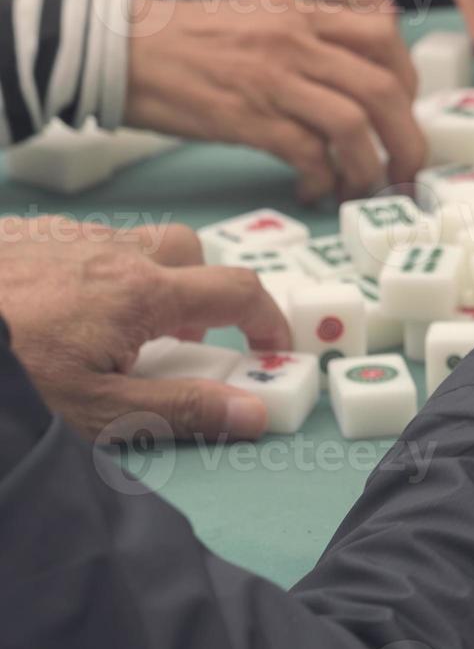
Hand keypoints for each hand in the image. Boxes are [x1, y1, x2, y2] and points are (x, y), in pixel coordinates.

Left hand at [0, 218, 291, 440]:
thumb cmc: (9, 374)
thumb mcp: (98, 412)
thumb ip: (183, 408)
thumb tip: (254, 411)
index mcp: (143, 293)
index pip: (238, 290)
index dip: (268, 320)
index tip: (272, 349)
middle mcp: (114, 253)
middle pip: (191, 250)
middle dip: (206, 287)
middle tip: (190, 335)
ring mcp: (67, 238)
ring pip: (135, 243)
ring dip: (149, 279)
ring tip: (118, 332)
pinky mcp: (24, 236)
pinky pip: (83, 243)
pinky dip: (95, 273)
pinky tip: (62, 313)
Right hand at [126, 0, 424, 202]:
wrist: (117, 48)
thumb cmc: (188, 41)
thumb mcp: (261, 19)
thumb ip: (311, 40)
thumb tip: (358, 80)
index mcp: (303, 13)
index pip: (386, 37)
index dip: (410, 81)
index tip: (405, 113)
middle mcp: (296, 41)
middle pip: (385, 90)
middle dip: (408, 140)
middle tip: (407, 170)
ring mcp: (272, 79)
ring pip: (355, 126)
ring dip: (370, 168)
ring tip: (363, 189)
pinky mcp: (246, 118)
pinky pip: (308, 155)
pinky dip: (322, 180)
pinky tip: (315, 190)